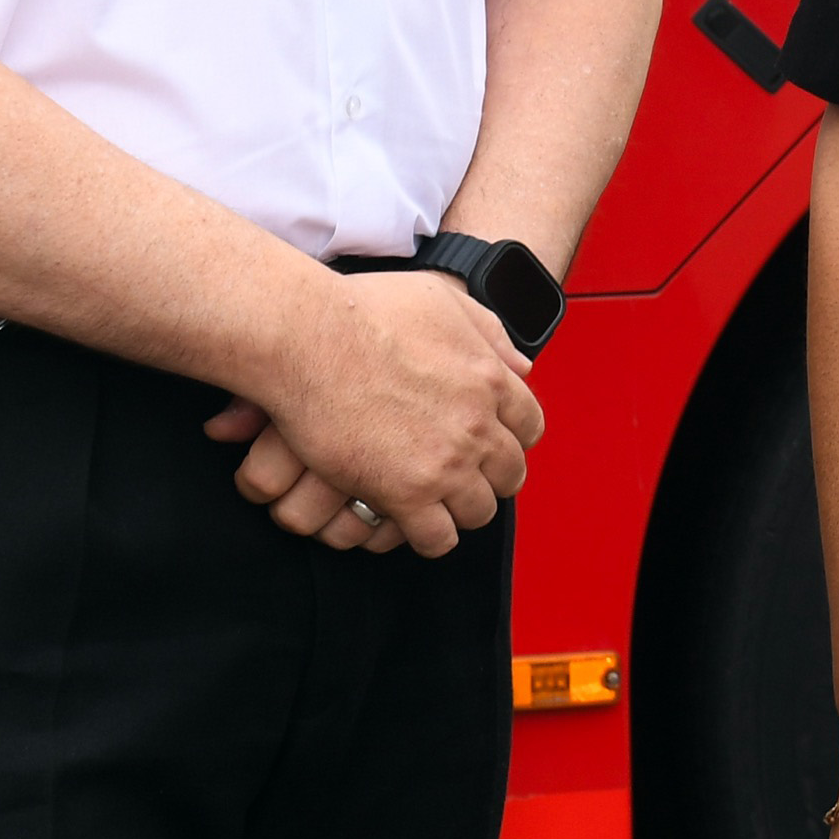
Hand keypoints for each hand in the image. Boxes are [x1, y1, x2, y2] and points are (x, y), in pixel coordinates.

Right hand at [230, 271, 543, 559]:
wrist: (309, 336)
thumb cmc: (365, 311)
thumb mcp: (442, 300)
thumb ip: (487, 331)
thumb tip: (522, 365)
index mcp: (490, 379)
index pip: (529, 426)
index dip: (510, 438)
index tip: (490, 442)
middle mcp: (478, 425)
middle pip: (509, 474)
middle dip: (490, 478)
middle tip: (462, 477)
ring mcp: (446, 463)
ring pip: (478, 511)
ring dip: (460, 509)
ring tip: (435, 503)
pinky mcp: (405, 494)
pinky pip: (437, 538)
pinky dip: (429, 536)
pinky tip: (409, 523)